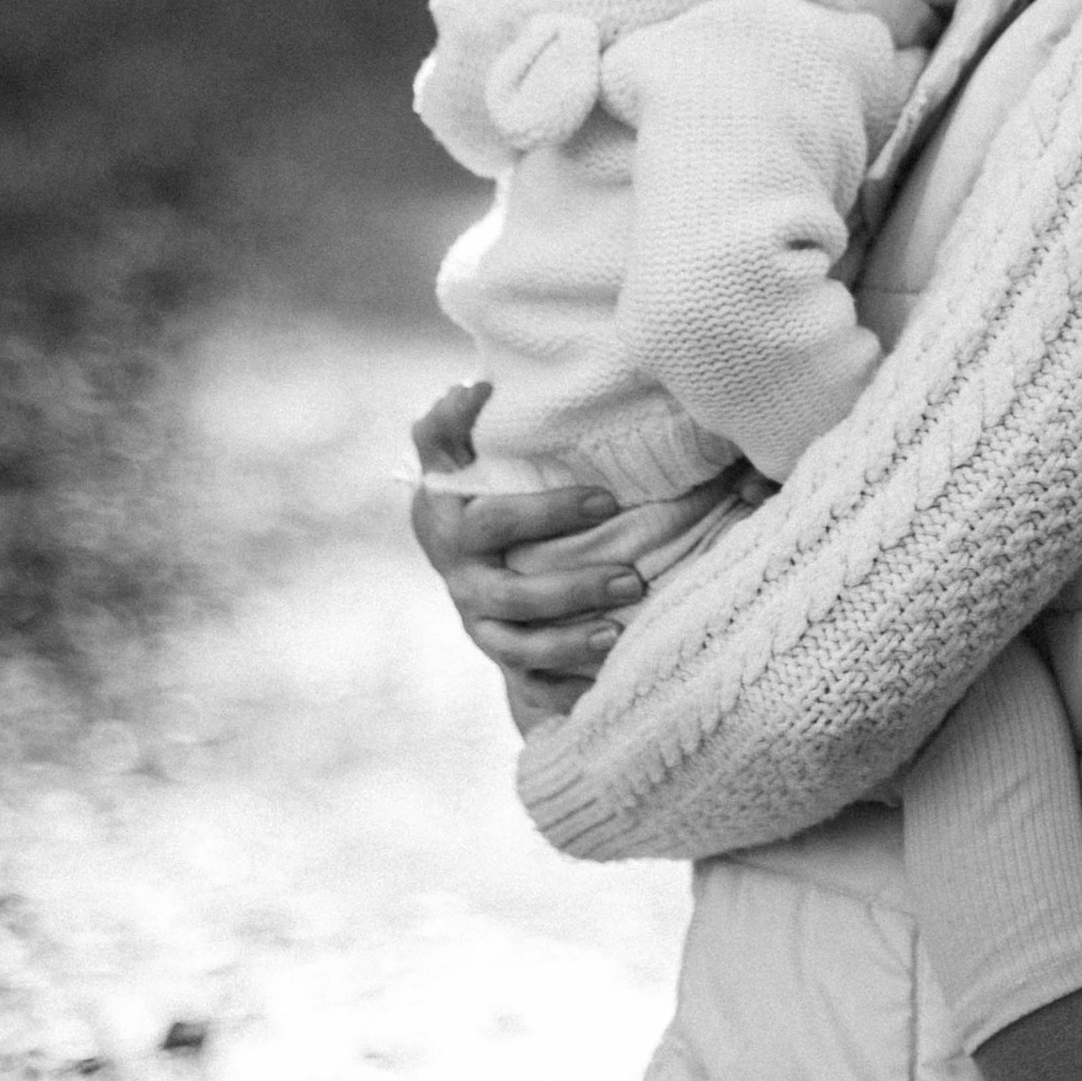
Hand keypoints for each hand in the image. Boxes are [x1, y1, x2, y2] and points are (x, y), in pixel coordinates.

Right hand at [408, 386, 645, 711]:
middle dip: (572, 590)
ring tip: (621, 633)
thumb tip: (471, 389)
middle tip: (632, 578)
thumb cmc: (470, 493)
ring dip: (570, 643)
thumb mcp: (450, 457)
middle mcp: (464, 584)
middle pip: (512, 597)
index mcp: (450, 529)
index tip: (604, 499)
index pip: (494, 523)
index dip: (546, 514)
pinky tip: (605, 687)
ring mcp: (482, 628)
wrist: (462, 561)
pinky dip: (566, 691)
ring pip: (521, 649)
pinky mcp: (505, 661)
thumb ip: (449, 423)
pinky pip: (533, 686)